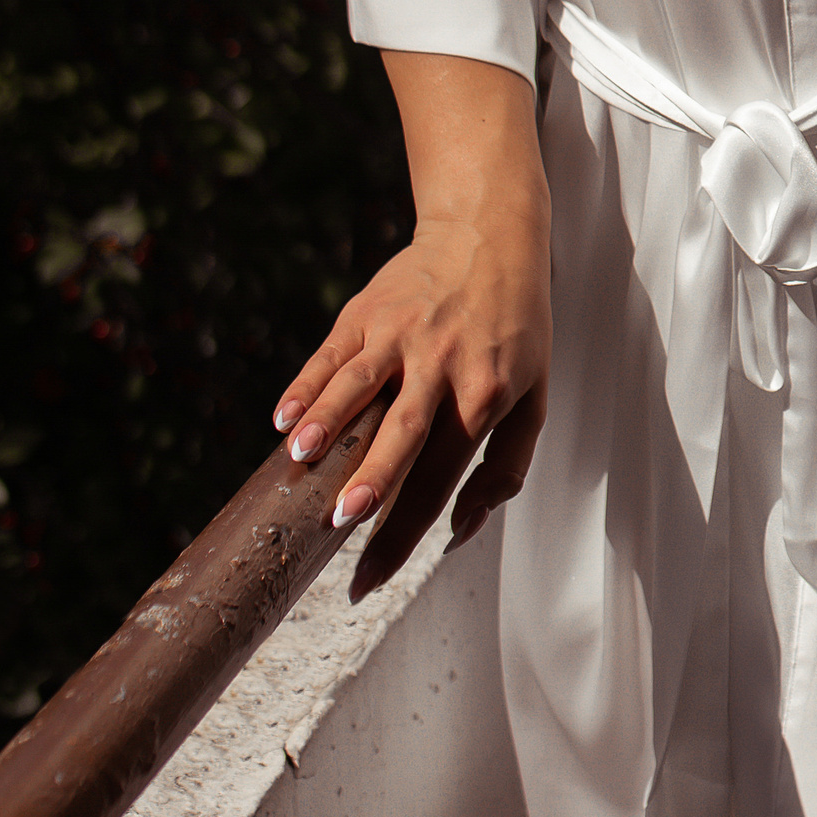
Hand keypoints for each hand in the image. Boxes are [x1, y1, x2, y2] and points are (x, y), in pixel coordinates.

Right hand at [271, 60, 551, 595]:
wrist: (491, 234)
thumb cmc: (514, 330)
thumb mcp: (533, 395)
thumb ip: (505, 467)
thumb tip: (462, 531)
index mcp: (485, 395)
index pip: (440, 479)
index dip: (402, 535)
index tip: (366, 581)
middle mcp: (444, 364)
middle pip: (405, 430)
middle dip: (373, 477)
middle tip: (339, 520)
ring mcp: (402, 333)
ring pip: (360, 382)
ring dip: (330, 421)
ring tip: (300, 459)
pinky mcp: (367, 309)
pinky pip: (331, 352)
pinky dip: (306, 385)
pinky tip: (283, 419)